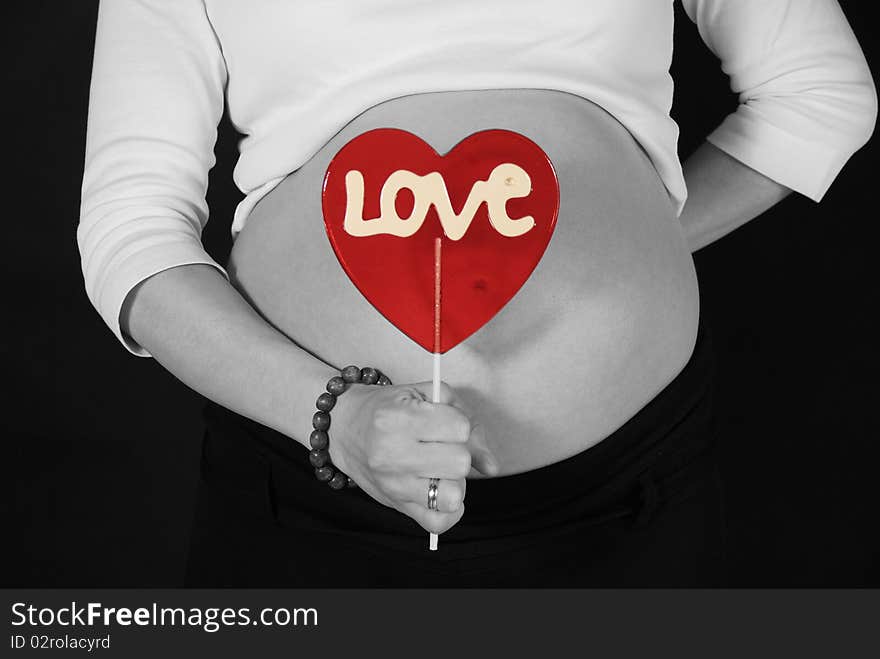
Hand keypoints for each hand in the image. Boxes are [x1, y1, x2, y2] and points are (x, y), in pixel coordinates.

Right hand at [328, 380, 498, 534]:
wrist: (344, 428)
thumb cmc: (389, 408)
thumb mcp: (426, 395)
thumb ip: (467, 421)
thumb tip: (491, 466)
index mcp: (398, 418)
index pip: (459, 427)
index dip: (458, 424)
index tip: (443, 422)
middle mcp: (392, 454)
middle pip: (459, 462)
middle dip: (459, 451)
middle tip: (441, 445)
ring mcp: (393, 484)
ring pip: (453, 495)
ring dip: (455, 481)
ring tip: (440, 468)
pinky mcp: (396, 506)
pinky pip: (438, 523)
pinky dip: (448, 510)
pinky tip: (440, 490)